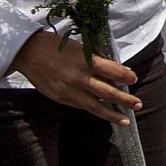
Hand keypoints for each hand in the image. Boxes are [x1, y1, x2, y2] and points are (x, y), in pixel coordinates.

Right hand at [8, 29, 140, 123]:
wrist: (28, 53)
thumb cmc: (55, 45)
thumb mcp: (80, 47)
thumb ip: (97, 59)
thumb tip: (117, 70)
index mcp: (86, 61)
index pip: (113, 72)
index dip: (126, 76)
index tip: (133, 79)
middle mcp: (79, 78)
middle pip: (108, 92)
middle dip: (125, 100)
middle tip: (138, 105)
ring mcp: (69, 91)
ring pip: (95, 106)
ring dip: (112, 114)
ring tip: (125, 120)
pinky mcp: (61, 98)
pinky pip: (81, 106)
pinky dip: (94, 110)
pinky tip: (103, 113)